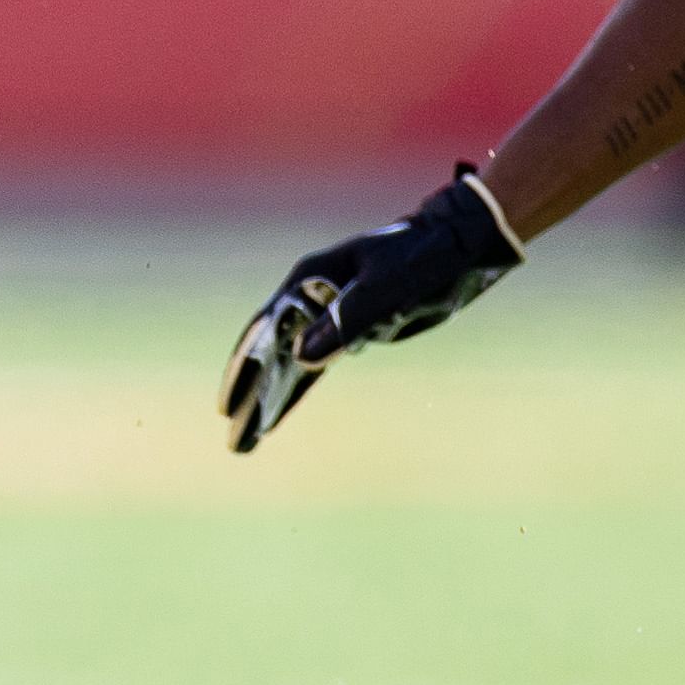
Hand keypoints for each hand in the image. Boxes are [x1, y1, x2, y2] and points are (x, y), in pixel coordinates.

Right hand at [220, 169, 523, 452]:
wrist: (456, 244)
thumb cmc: (420, 257)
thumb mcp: (385, 287)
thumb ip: (344, 321)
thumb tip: (302, 358)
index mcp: (310, 278)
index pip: (267, 329)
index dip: (246, 367)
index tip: (228, 403)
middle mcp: (310, 297)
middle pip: (271, 351)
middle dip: (250, 394)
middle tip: (231, 436)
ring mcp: (327, 314)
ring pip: (290, 365)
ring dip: (268, 400)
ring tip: (245, 439)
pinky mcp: (348, 330)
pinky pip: (314, 367)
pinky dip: (295, 392)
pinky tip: (277, 416)